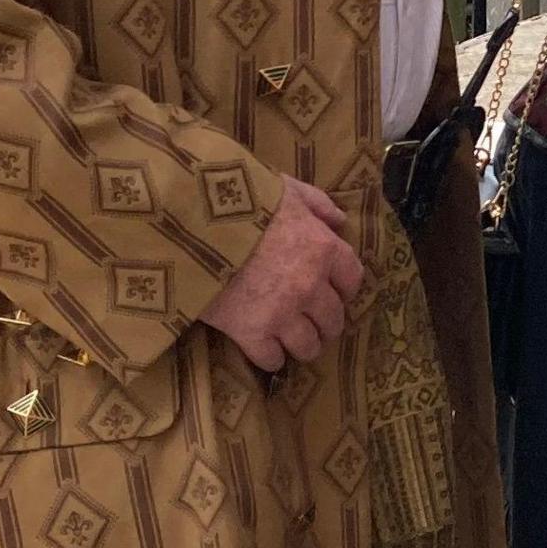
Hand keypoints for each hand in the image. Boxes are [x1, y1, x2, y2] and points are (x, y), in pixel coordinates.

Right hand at [198, 179, 366, 371]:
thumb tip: (339, 222)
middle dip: (326, 322)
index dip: (345, 289)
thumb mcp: (287, 189)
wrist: (194, 225)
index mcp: (324, 249)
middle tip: (316, 323)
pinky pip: (272, 359)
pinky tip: (268, 353)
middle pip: (333, 318)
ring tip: (295, 343)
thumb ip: (318, 203)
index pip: (353, 279)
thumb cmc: (242, 201)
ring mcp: (283, 313)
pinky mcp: (251, 333)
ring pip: (308, 345)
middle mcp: (311, 286)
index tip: (336, 292)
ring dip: (304, 345)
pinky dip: (272, 359)